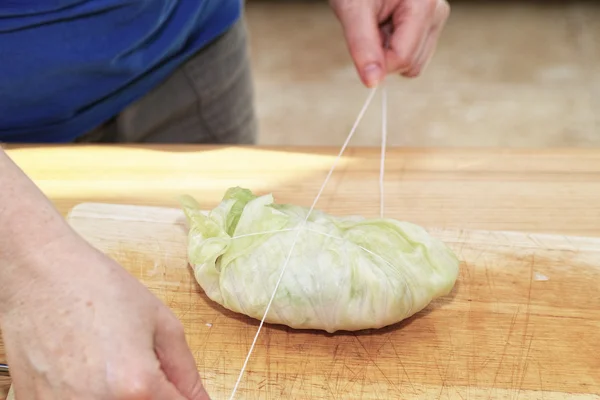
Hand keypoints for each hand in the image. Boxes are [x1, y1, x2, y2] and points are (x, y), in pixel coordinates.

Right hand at [0, 234, 209, 399]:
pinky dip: (90, 394)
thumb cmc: (99, 288)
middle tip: (143, 367)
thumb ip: (185, 372)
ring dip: (121, 396)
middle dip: (152, 396)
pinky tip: (85, 369)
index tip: (179, 392)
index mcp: (137, 385)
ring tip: (111, 363)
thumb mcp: (161, 323)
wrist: (40, 273)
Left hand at [330, 0, 449, 85]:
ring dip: (388, 51)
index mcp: (424, 5)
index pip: (403, 58)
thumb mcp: (352, 10)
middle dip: (384, 54)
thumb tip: (372, 83)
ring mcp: (435, 19)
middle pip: (411, 64)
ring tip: (377, 22)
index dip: (377, 61)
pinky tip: (385, 24)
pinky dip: (393, 46)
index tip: (360, 42)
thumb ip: (363, 46)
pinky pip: (412, 54)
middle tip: (370, 25)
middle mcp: (437, 12)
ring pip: (413, 63)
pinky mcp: (429, 25)